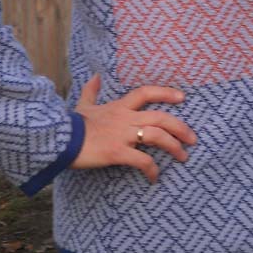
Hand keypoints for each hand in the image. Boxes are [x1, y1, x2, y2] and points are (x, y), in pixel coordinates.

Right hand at [69, 73, 197, 183]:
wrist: (59, 139)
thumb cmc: (73, 125)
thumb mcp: (83, 105)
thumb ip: (91, 91)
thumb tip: (95, 76)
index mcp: (119, 106)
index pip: (146, 93)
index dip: (166, 93)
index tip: (183, 97)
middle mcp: (124, 118)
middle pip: (160, 117)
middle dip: (180, 127)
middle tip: (192, 139)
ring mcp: (121, 135)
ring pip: (156, 136)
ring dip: (174, 147)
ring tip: (183, 157)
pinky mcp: (116, 152)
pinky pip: (141, 160)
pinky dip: (151, 169)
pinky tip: (154, 177)